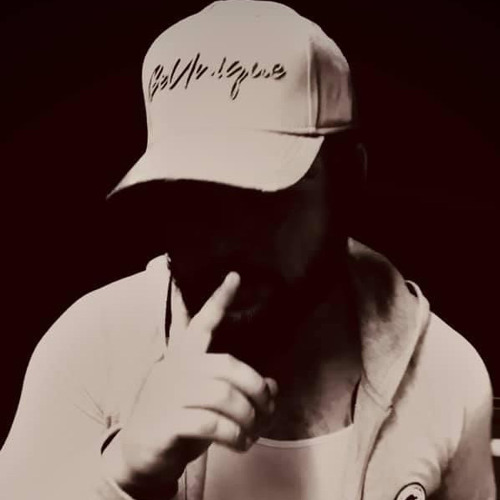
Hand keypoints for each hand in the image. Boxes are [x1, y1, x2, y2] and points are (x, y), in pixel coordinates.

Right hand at [103, 272, 277, 497]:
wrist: (136, 456)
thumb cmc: (176, 421)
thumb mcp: (204, 401)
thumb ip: (233, 388)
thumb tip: (272, 387)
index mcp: (182, 359)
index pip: (201, 324)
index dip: (219, 301)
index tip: (235, 277)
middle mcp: (174, 370)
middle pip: (226, 365)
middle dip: (255, 387)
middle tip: (267, 408)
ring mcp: (168, 396)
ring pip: (222, 396)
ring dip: (247, 417)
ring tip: (252, 432)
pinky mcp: (166, 424)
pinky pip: (211, 423)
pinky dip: (234, 435)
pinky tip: (239, 443)